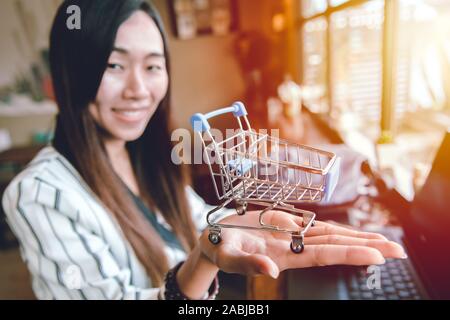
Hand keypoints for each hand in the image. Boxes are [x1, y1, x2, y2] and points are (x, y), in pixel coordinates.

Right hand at [199, 210, 405, 278]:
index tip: (377, 256)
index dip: (350, 254)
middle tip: (398, 250)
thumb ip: (249, 263)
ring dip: (357, 237)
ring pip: (330, 235)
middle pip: (336, 245)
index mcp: (283, 255)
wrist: (215, 240)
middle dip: (366, 247)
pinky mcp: (286, 226)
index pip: (323, 255)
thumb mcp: (228, 256)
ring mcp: (291, 236)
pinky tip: (350, 231)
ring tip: (383, 240)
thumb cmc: (219, 249)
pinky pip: (316, 226)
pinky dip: (336, 228)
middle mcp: (293, 247)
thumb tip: (271, 269)